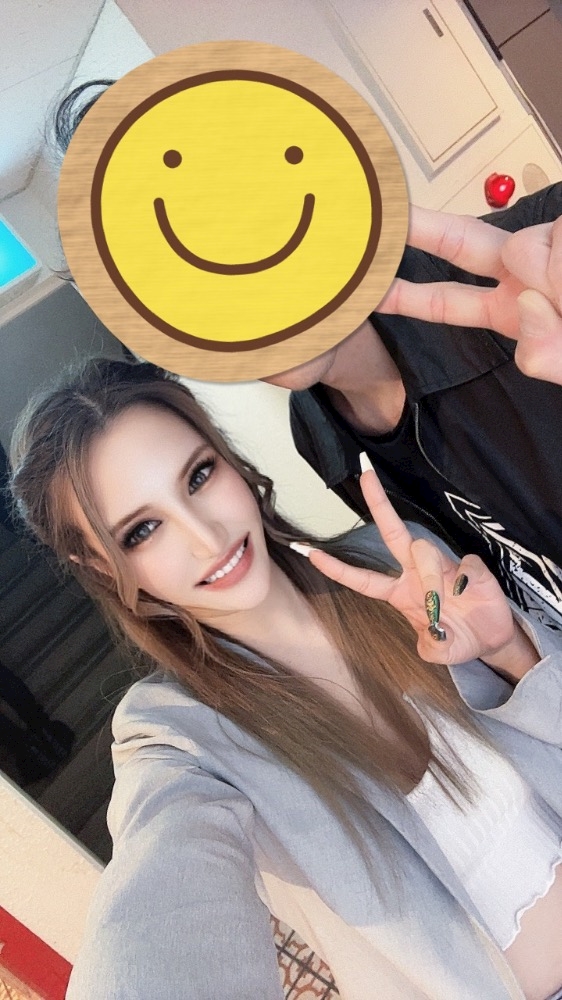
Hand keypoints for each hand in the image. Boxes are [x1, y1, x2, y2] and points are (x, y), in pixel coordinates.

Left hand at [303, 458, 518, 667]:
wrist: (491, 640)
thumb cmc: (455, 640)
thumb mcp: (437, 651)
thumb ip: (431, 645)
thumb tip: (432, 632)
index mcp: (400, 593)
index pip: (363, 578)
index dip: (337, 568)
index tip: (310, 553)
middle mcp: (416, 573)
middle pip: (391, 533)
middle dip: (378, 502)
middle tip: (364, 474)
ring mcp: (443, 566)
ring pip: (424, 550)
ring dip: (432, 576)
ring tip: (446, 602)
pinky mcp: (470, 566)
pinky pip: (463, 563)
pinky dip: (465, 579)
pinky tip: (469, 592)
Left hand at [378, 207, 561, 385]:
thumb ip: (546, 354)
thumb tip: (527, 304)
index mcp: (509, 311)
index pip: (447, 302)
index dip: (408, 296)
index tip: (371, 289)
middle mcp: (520, 274)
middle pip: (461, 243)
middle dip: (421, 228)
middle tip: (384, 218)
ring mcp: (543, 244)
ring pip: (518, 250)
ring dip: (550, 274)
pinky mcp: (560, 226)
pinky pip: (555, 239)